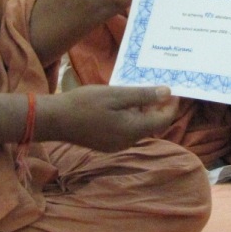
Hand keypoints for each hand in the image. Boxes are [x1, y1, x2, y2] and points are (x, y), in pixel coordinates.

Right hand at [37, 84, 175, 151]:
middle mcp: (128, 141)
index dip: (171, 105)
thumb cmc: (85, 104)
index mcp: (133, 130)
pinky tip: (126, 102)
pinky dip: (133, 117)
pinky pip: (128, 130)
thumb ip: (143, 95)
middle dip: (159, 107)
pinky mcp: (107, 143)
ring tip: (144, 91)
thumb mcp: (116, 94)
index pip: (163, 120)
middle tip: (160, 87)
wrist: (55, 120)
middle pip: (152, 125)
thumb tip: (168, 92)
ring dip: (145, 112)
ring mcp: (117, 144)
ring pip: (140, 127)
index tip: (175, 89)